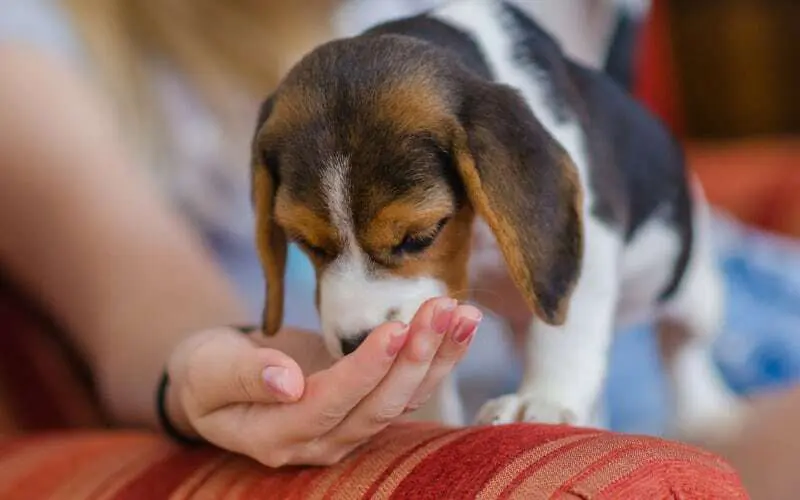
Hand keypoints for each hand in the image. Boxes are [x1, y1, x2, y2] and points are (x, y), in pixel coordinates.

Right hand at [163, 297, 481, 466]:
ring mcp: (348, 427)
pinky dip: (437, 357)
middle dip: (415, 357)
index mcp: (276, 436)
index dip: (365, 370)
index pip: (329, 405)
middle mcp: (321, 441)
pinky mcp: (366, 406)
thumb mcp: (208, 372)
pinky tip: (460, 325)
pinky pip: (408, 386)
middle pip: (379, 407)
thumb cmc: (207, 372)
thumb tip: (287, 382)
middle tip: (441, 308)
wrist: (222, 379)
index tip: (395, 328)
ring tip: (464, 314)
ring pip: (403, 399)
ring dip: (438, 357)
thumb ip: (244, 376)